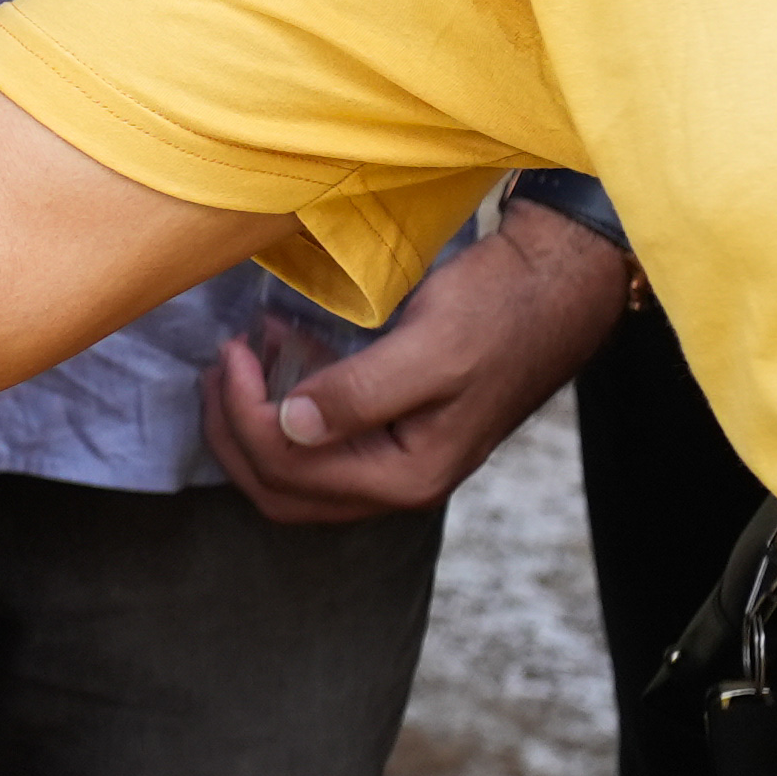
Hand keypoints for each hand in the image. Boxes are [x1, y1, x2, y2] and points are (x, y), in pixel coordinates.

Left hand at [207, 198, 632, 523]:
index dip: (244, 417)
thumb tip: (292, 426)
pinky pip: (319, 439)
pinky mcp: (393, 429)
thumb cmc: (499, 311)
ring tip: (238, 356)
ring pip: (294, 470)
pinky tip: (275, 350)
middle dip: (233, 431)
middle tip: (222, 363)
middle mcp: (399, 482)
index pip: (290, 472)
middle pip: (281, 488)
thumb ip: (361, 394)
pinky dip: (284, 405)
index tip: (235, 351)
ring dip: (251, 421)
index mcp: (408, 476)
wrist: (554, 287)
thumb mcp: (430, 349)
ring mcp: (395, 459)